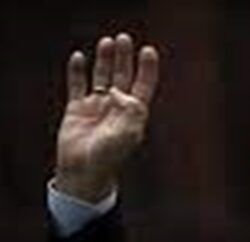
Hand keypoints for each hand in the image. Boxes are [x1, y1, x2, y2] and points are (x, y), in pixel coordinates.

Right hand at [55, 33, 159, 202]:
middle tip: (124, 38)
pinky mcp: (77, 110)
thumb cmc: (110, 157)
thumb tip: (120, 92)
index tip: (149, 51)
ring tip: (107, 42)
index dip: (147, 69)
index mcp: (133, 114)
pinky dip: (78, 71)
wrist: (85, 172)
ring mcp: (97, 108)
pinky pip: (77, 86)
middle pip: (122, 77)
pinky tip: (80, 57)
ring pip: (101, 78)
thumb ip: (130, 112)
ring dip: (104, 60)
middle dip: (124, 58)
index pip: (143, 86)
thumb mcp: (128, 134)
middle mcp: (116, 108)